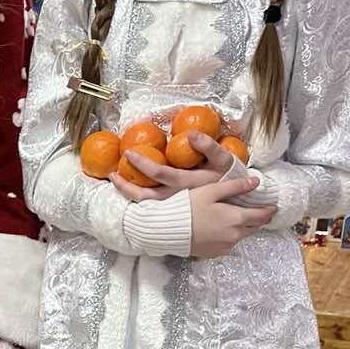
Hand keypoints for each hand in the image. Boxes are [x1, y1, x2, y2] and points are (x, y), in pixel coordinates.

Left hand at [110, 131, 234, 201]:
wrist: (238, 204)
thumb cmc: (229, 179)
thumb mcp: (224, 161)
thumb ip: (210, 147)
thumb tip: (192, 134)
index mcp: (188, 184)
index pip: (160, 173)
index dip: (143, 164)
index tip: (128, 153)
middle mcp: (178, 199)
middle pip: (145, 196)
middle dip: (126, 186)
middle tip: (110, 175)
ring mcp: (175, 208)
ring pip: (146, 206)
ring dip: (129, 195)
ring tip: (116, 182)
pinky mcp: (175, 214)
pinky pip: (151, 211)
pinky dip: (137, 204)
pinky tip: (129, 194)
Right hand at [188, 177, 276, 257]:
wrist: (167, 230)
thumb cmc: (187, 207)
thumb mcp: (211, 191)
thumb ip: (235, 186)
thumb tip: (255, 182)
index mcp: (236, 219)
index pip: (261, 215)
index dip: (269, 211)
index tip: (274, 207)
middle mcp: (234, 235)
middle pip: (253, 227)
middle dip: (257, 219)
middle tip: (259, 213)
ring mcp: (225, 246)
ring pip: (241, 236)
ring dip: (243, 228)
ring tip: (237, 220)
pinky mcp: (214, 253)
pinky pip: (228, 244)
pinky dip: (229, 236)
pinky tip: (220, 230)